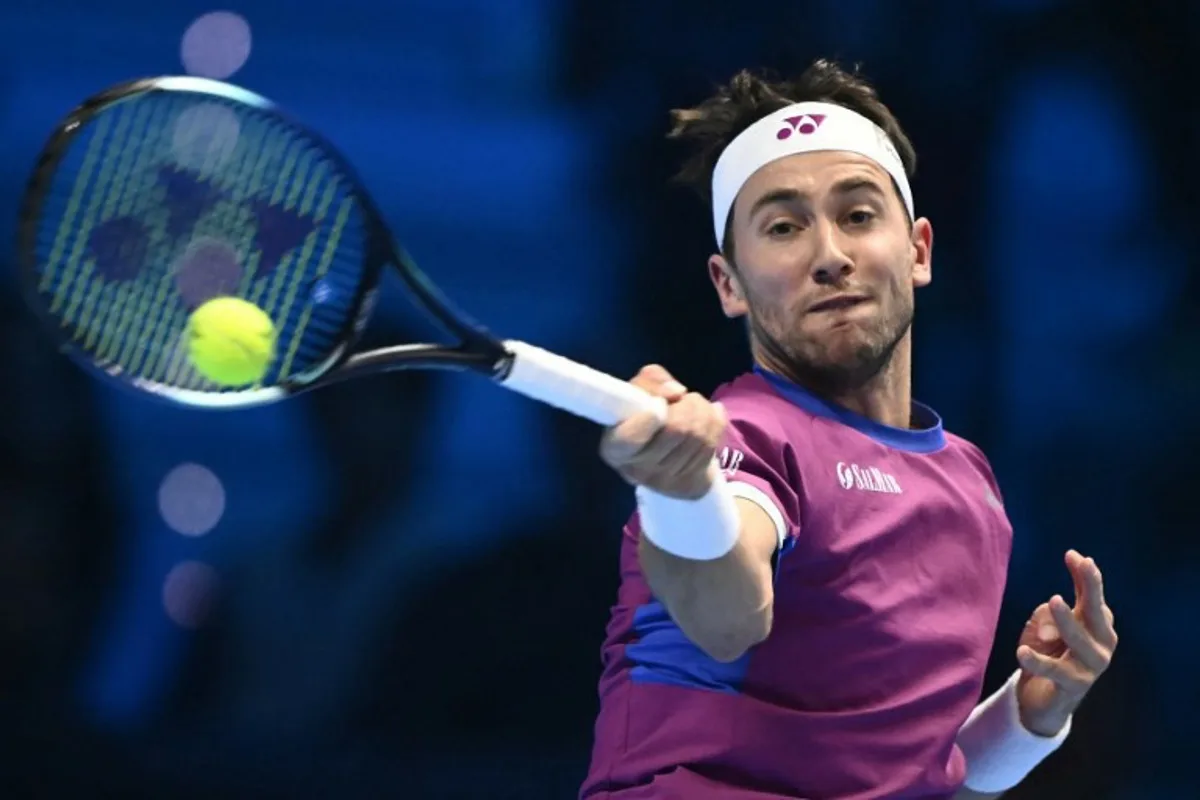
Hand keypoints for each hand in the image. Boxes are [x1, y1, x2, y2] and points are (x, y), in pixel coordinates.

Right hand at [599, 364, 725, 499]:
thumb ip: (650, 381)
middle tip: (683, 399)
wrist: (666, 453)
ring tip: (695, 406)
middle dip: (688, 404)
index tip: (660, 404)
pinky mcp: (691, 485)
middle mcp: (637, 470)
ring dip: (703, 410)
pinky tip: (708, 419)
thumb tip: (676, 392)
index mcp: (615, 448)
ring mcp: (666, 482)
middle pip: (677, 430)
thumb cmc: (644, 416)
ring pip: (699, 436)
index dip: (651, 417)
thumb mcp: (638, 392)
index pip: (631, 437)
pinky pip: (713, 444)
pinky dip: (715, 423)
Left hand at [1015, 550, 1117, 735]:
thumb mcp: (1046, 625)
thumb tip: (1054, 607)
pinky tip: (1022, 650)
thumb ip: (1049, 612)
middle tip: (1084, 566)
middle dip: (1092, 588)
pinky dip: (1039, 661)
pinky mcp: (1074, 686)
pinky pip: (1056, 671)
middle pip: (1099, 614)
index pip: (1093, 596)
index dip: (1086, 575)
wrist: (1043, 700)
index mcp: (1097, 626)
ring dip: (1068, 621)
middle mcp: (1101, 644)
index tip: (1072, 554)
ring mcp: (1090, 667)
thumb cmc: (1048, 653)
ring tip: (1053, 599)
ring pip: (1082, 642)